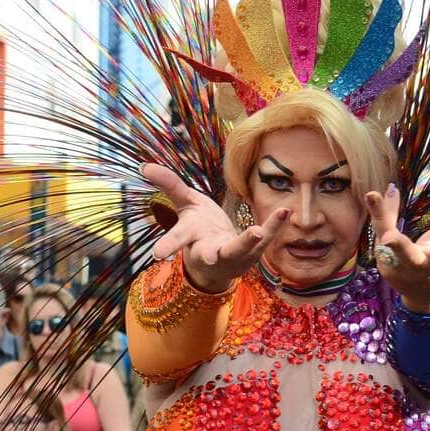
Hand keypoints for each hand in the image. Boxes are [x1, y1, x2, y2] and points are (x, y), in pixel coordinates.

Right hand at [143, 163, 289, 292]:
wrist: (220, 264)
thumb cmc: (199, 230)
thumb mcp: (185, 206)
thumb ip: (170, 186)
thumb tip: (144, 166)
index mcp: (191, 238)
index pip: (177, 240)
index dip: (167, 246)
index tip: (158, 255)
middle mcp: (211, 250)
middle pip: (209, 253)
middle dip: (209, 256)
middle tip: (209, 258)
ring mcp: (234, 255)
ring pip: (240, 249)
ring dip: (248, 241)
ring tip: (258, 232)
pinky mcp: (254, 253)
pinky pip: (266, 238)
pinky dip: (275, 224)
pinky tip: (285, 210)